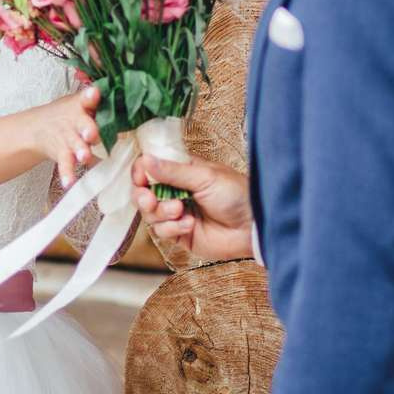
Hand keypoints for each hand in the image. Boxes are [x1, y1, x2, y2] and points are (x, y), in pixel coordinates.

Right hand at [27, 79, 105, 188]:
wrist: (38, 128)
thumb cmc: (69, 116)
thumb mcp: (81, 104)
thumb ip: (102, 105)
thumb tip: (135, 105)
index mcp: (82, 106)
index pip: (86, 98)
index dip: (90, 96)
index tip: (94, 94)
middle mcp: (75, 121)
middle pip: (83, 124)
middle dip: (88, 129)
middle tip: (92, 135)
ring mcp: (68, 137)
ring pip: (75, 144)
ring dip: (80, 151)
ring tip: (84, 157)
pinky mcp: (61, 153)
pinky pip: (65, 164)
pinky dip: (67, 174)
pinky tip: (69, 182)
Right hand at [133, 153, 256, 261]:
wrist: (252, 226)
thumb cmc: (236, 194)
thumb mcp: (204, 176)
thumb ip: (173, 171)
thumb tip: (146, 159)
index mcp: (182, 172)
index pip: (150, 169)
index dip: (141, 173)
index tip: (141, 177)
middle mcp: (176, 192)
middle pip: (143, 193)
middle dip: (143, 197)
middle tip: (149, 199)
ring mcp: (177, 214)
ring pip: (150, 214)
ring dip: (161, 213)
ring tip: (179, 210)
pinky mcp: (180, 234)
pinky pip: (161, 232)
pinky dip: (172, 228)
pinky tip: (190, 225)